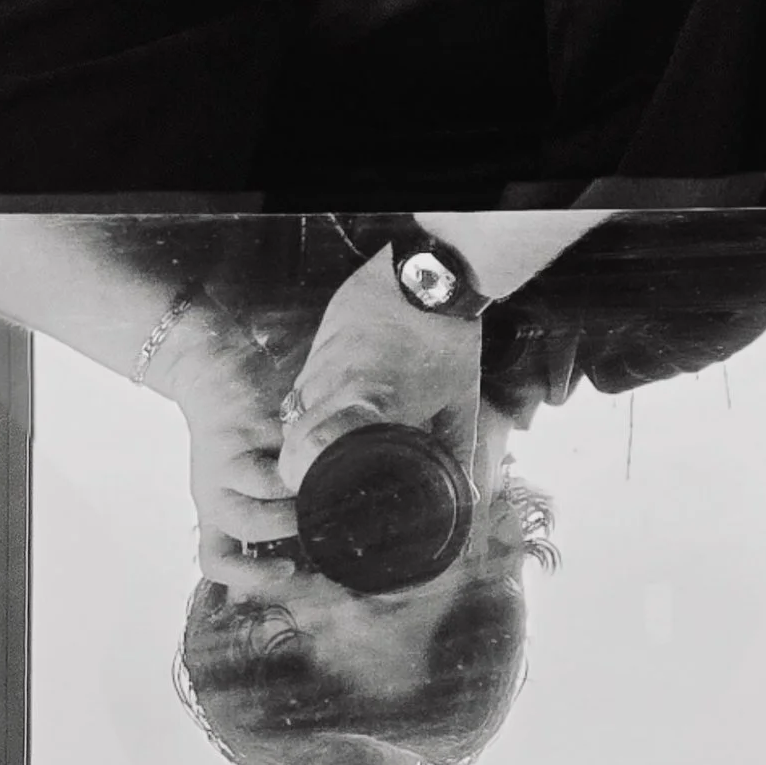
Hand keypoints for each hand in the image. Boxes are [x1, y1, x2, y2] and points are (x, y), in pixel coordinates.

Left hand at [144, 314, 302, 588]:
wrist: (210, 368)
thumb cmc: (237, 432)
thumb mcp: (238, 477)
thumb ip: (265, 508)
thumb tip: (312, 545)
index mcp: (213, 506)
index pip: (214, 559)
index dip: (248, 575)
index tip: (289, 570)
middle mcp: (213, 487)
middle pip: (249, 525)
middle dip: (293, 525)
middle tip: (322, 513)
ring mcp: (228, 456)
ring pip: (268, 488)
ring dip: (300, 492)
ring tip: (324, 481)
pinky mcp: (248, 423)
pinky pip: (286, 449)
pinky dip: (309, 452)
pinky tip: (326, 445)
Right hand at [277, 247, 484, 497]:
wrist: (431, 273)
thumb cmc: (448, 338)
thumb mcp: (460, 398)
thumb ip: (458, 449)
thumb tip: (469, 492)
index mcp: (370, 402)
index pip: (311, 443)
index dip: (302, 470)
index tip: (307, 487)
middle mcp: (336, 380)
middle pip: (296, 429)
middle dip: (303, 456)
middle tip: (323, 472)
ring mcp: (325, 355)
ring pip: (298, 401)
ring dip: (308, 424)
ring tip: (332, 437)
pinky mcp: (322, 334)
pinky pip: (307, 373)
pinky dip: (315, 393)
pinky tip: (338, 395)